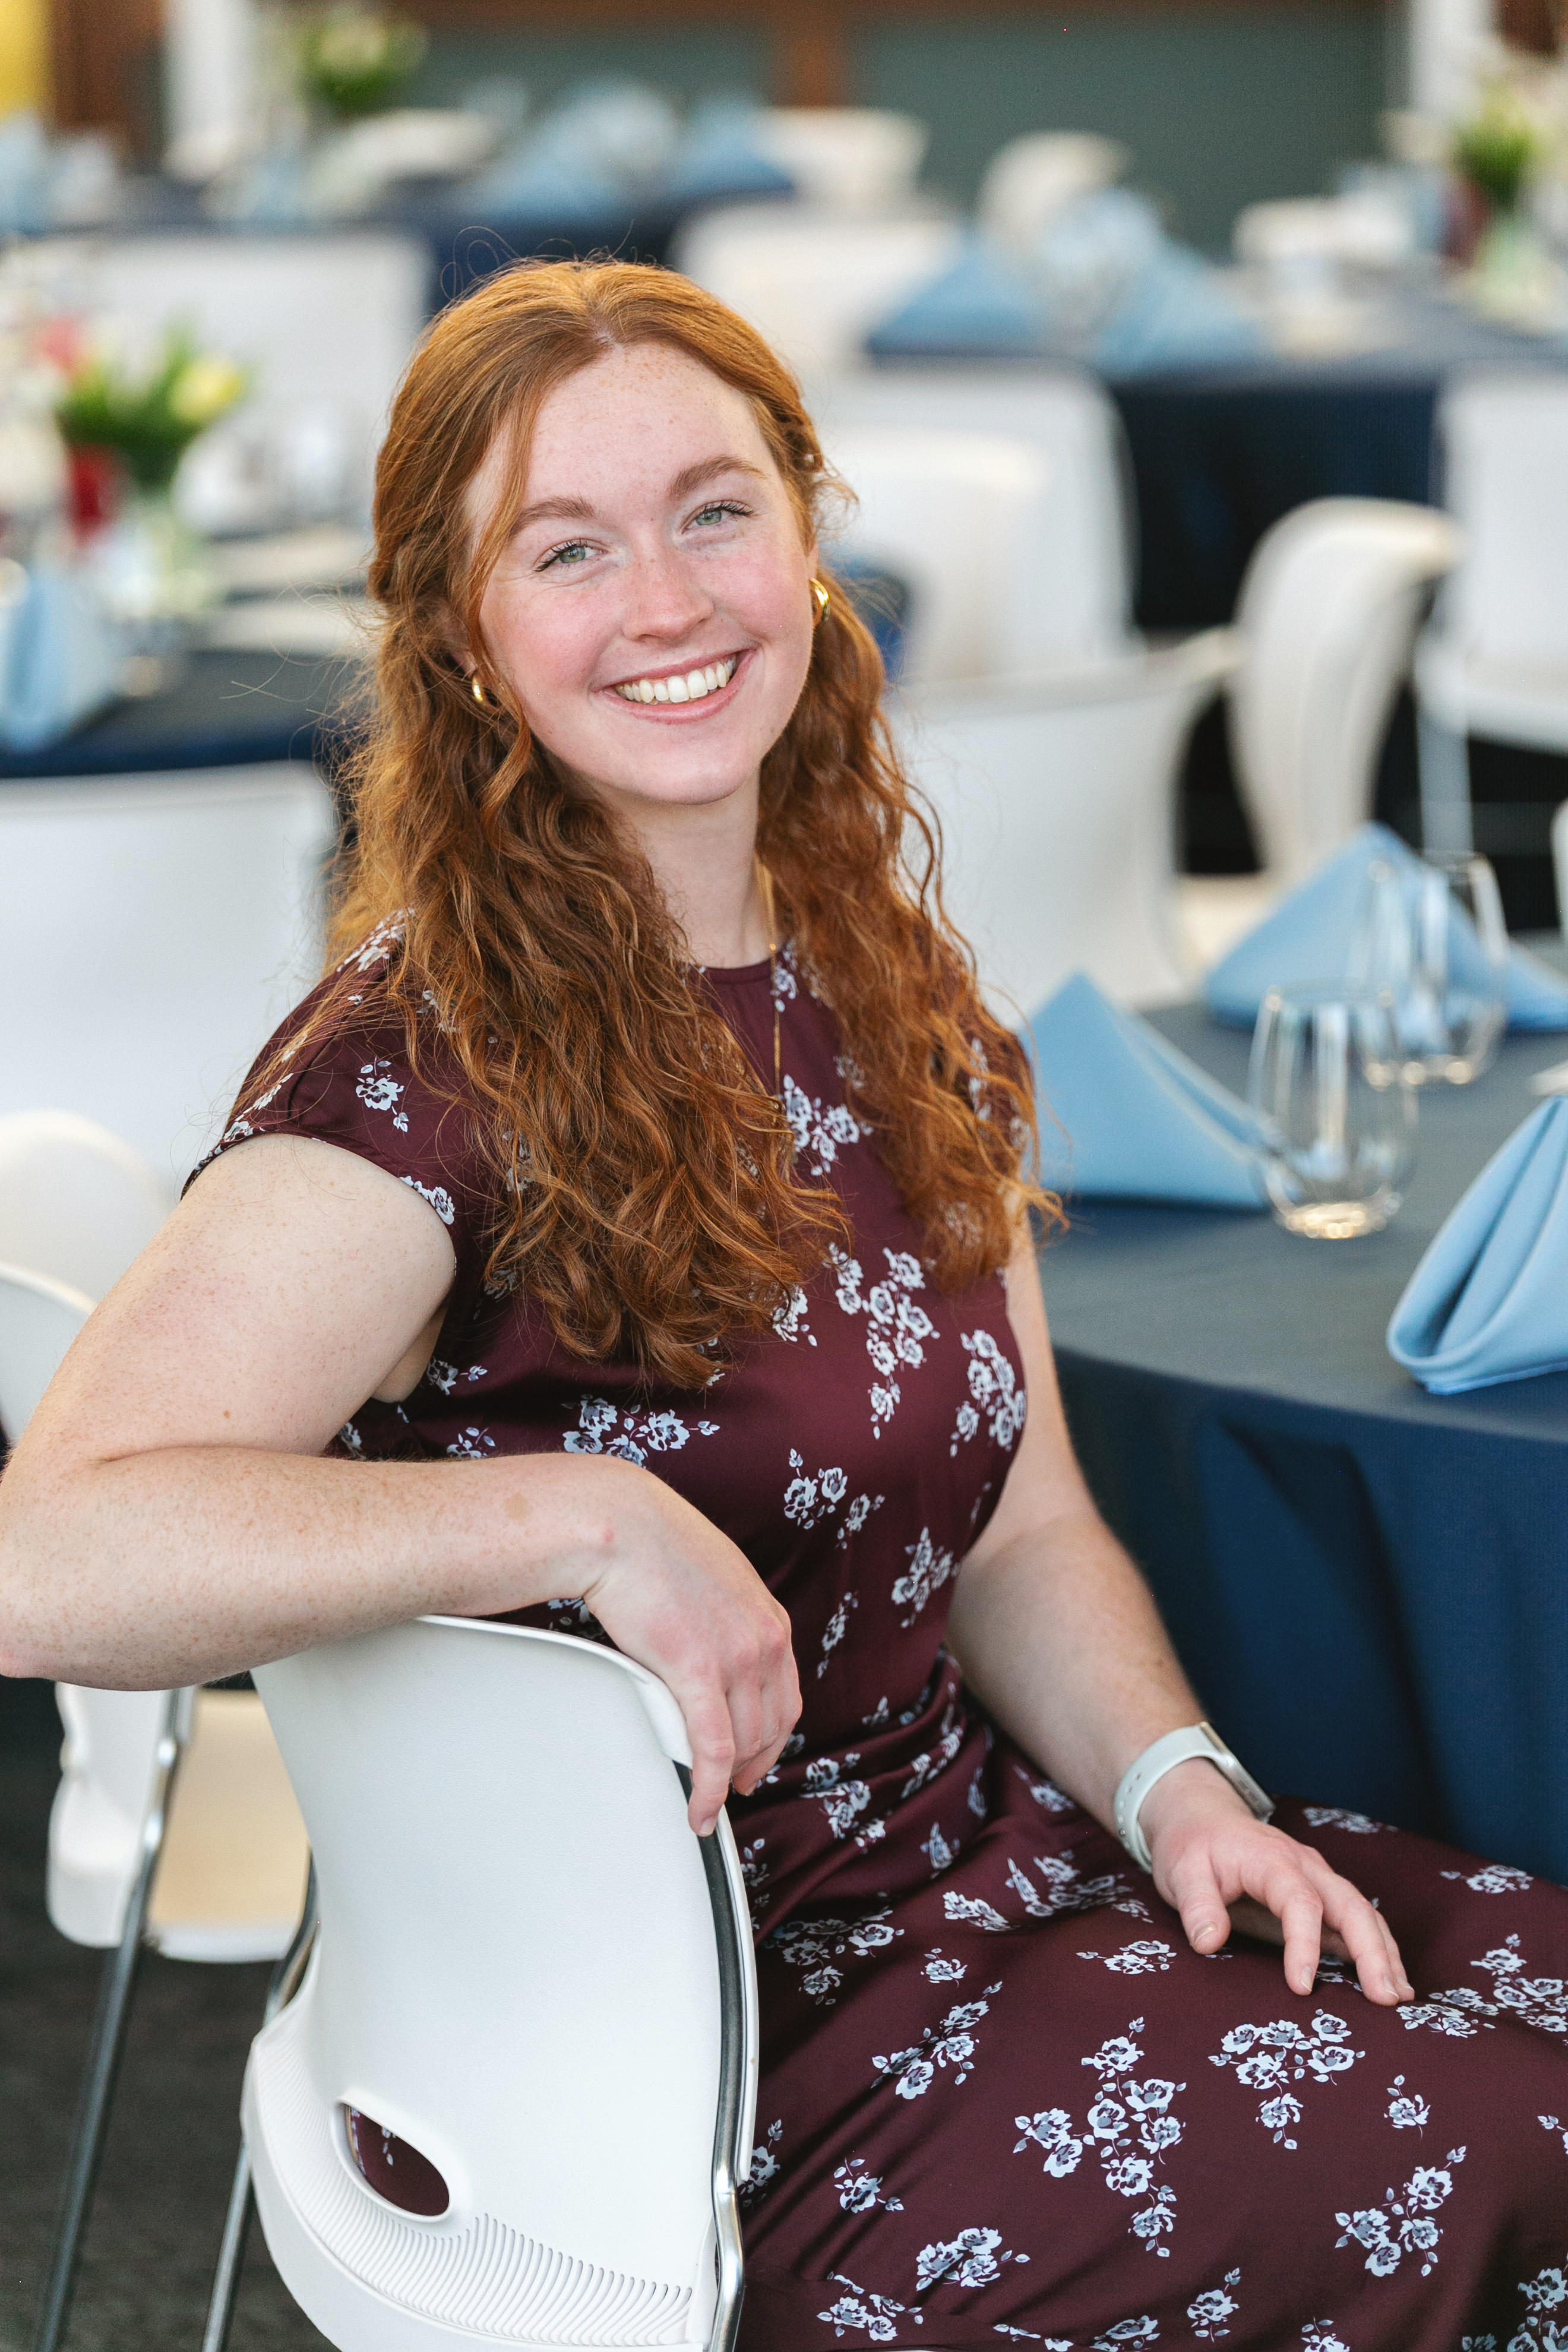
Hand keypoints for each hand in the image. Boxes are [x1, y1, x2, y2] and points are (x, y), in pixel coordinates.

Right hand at [571, 1460, 801, 1836]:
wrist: (620, 1524)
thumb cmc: (651, 1545)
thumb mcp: (712, 1581)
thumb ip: (724, 1620)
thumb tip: (708, 1649)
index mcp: (769, 1619)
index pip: (787, 1698)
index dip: (773, 1739)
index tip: (754, 1758)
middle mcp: (763, 1640)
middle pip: (769, 1728)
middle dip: (749, 1765)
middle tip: (728, 1787)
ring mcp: (736, 1657)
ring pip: (742, 1742)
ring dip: (724, 1779)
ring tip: (703, 1796)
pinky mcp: (699, 1671)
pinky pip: (713, 1749)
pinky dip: (709, 1789)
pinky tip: (700, 1810)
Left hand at [1138, 1760, 1414, 2006]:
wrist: (1201, 1816)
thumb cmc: (1191, 1845)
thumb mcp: (1181, 1871)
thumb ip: (1196, 1905)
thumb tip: (1209, 1944)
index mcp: (1271, 1860)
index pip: (1299, 1901)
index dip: (1305, 1944)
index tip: (1302, 1986)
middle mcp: (1305, 1866)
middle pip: (1350, 1905)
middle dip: (1372, 1952)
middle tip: (1385, 1999)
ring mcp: (1317, 1879)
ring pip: (1363, 1913)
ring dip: (1384, 1953)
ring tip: (1399, 1998)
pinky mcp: (1319, 1895)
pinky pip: (1356, 1920)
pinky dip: (1377, 1948)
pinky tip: (1389, 1981)